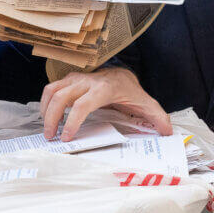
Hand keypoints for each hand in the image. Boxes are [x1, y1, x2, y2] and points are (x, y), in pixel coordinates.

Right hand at [40, 67, 171, 140]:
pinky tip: (48, 118)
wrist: (123, 75)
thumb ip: (158, 118)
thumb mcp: (147, 105)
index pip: (82, 104)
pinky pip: (51, 89)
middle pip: (61, 97)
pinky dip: (45, 103)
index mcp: (104, 88)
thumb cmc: (131, 92)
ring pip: (52, 90)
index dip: (72, 121)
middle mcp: (87, 81)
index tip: (66, 137)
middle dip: (52, 118)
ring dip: (45, 110)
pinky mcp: (69, 80)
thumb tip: (168, 132)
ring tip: (46, 129)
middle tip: (50, 137)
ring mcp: (76, 79)